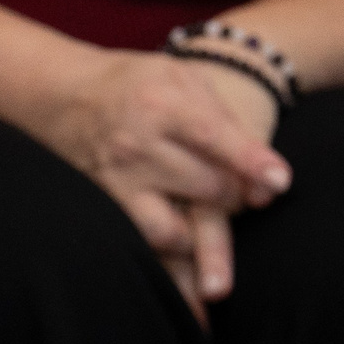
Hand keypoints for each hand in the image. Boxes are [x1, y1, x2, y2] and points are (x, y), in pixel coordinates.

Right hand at [25, 44, 288, 309]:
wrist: (63, 96)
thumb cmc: (139, 86)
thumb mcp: (183, 79)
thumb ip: (225, 120)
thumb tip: (266, 179)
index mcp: (162, 103)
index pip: (212, 136)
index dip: (249, 161)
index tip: (279, 182)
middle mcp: (137, 144)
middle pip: (204, 187)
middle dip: (235, 198)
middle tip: (243, 195)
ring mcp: (118, 180)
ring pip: (172, 232)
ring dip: (203, 238)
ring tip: (209, 220)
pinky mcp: (104, 206)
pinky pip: (143, 245)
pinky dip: (171, 259)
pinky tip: (188, 263)